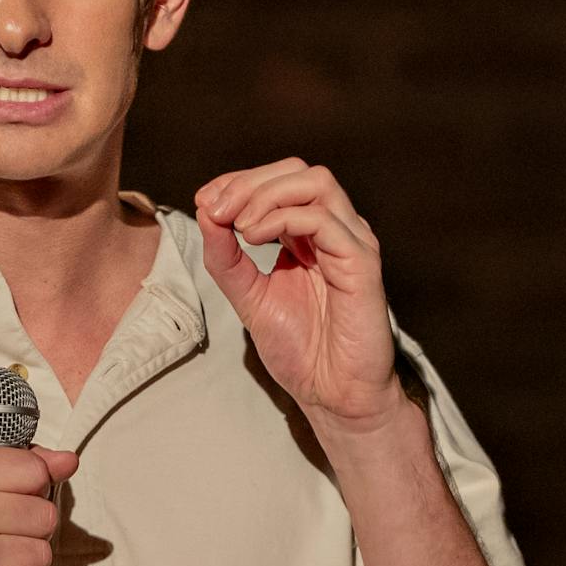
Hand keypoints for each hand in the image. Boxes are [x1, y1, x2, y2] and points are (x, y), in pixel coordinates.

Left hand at [194, 158, 405, 434]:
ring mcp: (351, 242)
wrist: (332, 395)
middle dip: (248, 182)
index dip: (238, 181)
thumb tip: (205, 212)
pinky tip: (254, 239)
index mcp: (310, 235)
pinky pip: (324, 219)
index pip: (278, 181)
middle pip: (297, 171)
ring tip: (238, 227)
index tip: (203, 201)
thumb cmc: (301, 350)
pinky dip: (282, 219)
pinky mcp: (362, 262)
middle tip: (215, 209)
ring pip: (315, 182)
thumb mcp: (249, 297)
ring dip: (265, 195)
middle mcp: (335, 231)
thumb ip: (227, 258)